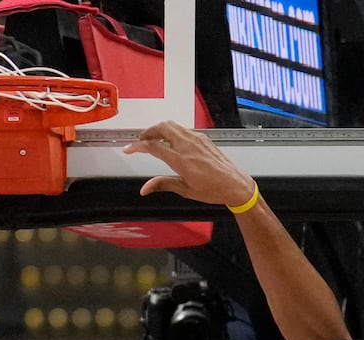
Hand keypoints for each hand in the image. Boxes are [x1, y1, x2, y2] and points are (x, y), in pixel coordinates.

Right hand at [122, 120, 257, 206]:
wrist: (234, 184)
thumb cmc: (212, 190)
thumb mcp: (185, 190)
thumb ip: (162, 184)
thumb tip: (144, 189)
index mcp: (180, 160)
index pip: (153, 146)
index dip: (137, 146)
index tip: (128, 148)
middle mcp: (187, 146)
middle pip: (162, 128)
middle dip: (148, 132)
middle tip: (141, 140)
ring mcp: (196, 139)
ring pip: (173, 126)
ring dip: (160, 129)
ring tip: (154, 138)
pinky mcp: (203, 138)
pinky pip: (183, 129)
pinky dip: (172, 131)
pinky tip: (171, 141)